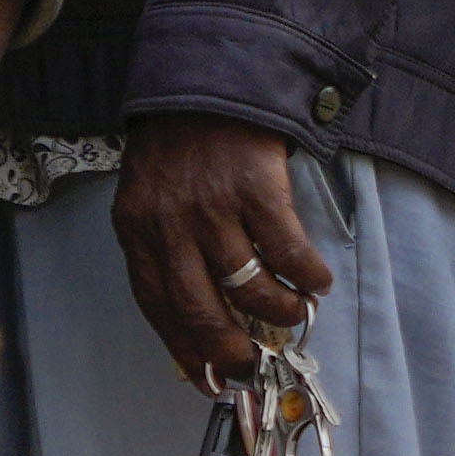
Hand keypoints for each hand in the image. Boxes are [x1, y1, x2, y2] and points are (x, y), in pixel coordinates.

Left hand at [111, 119, 327, 391]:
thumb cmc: (179, 145)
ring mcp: (212, 207)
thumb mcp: (150, 197)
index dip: (186, 349)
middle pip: (200, 309)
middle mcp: (169, 224)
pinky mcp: (254, 188)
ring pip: (247, 286)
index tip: (210, 378)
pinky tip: (316, 280)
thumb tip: (199, 321)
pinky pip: (287, 250)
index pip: (157, 307)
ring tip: (295, 314)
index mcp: (137, 230)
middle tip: (253, 364)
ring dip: (278, 310)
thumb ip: (164, 250)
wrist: (207, 77)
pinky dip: (306, 274)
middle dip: (230, 348)